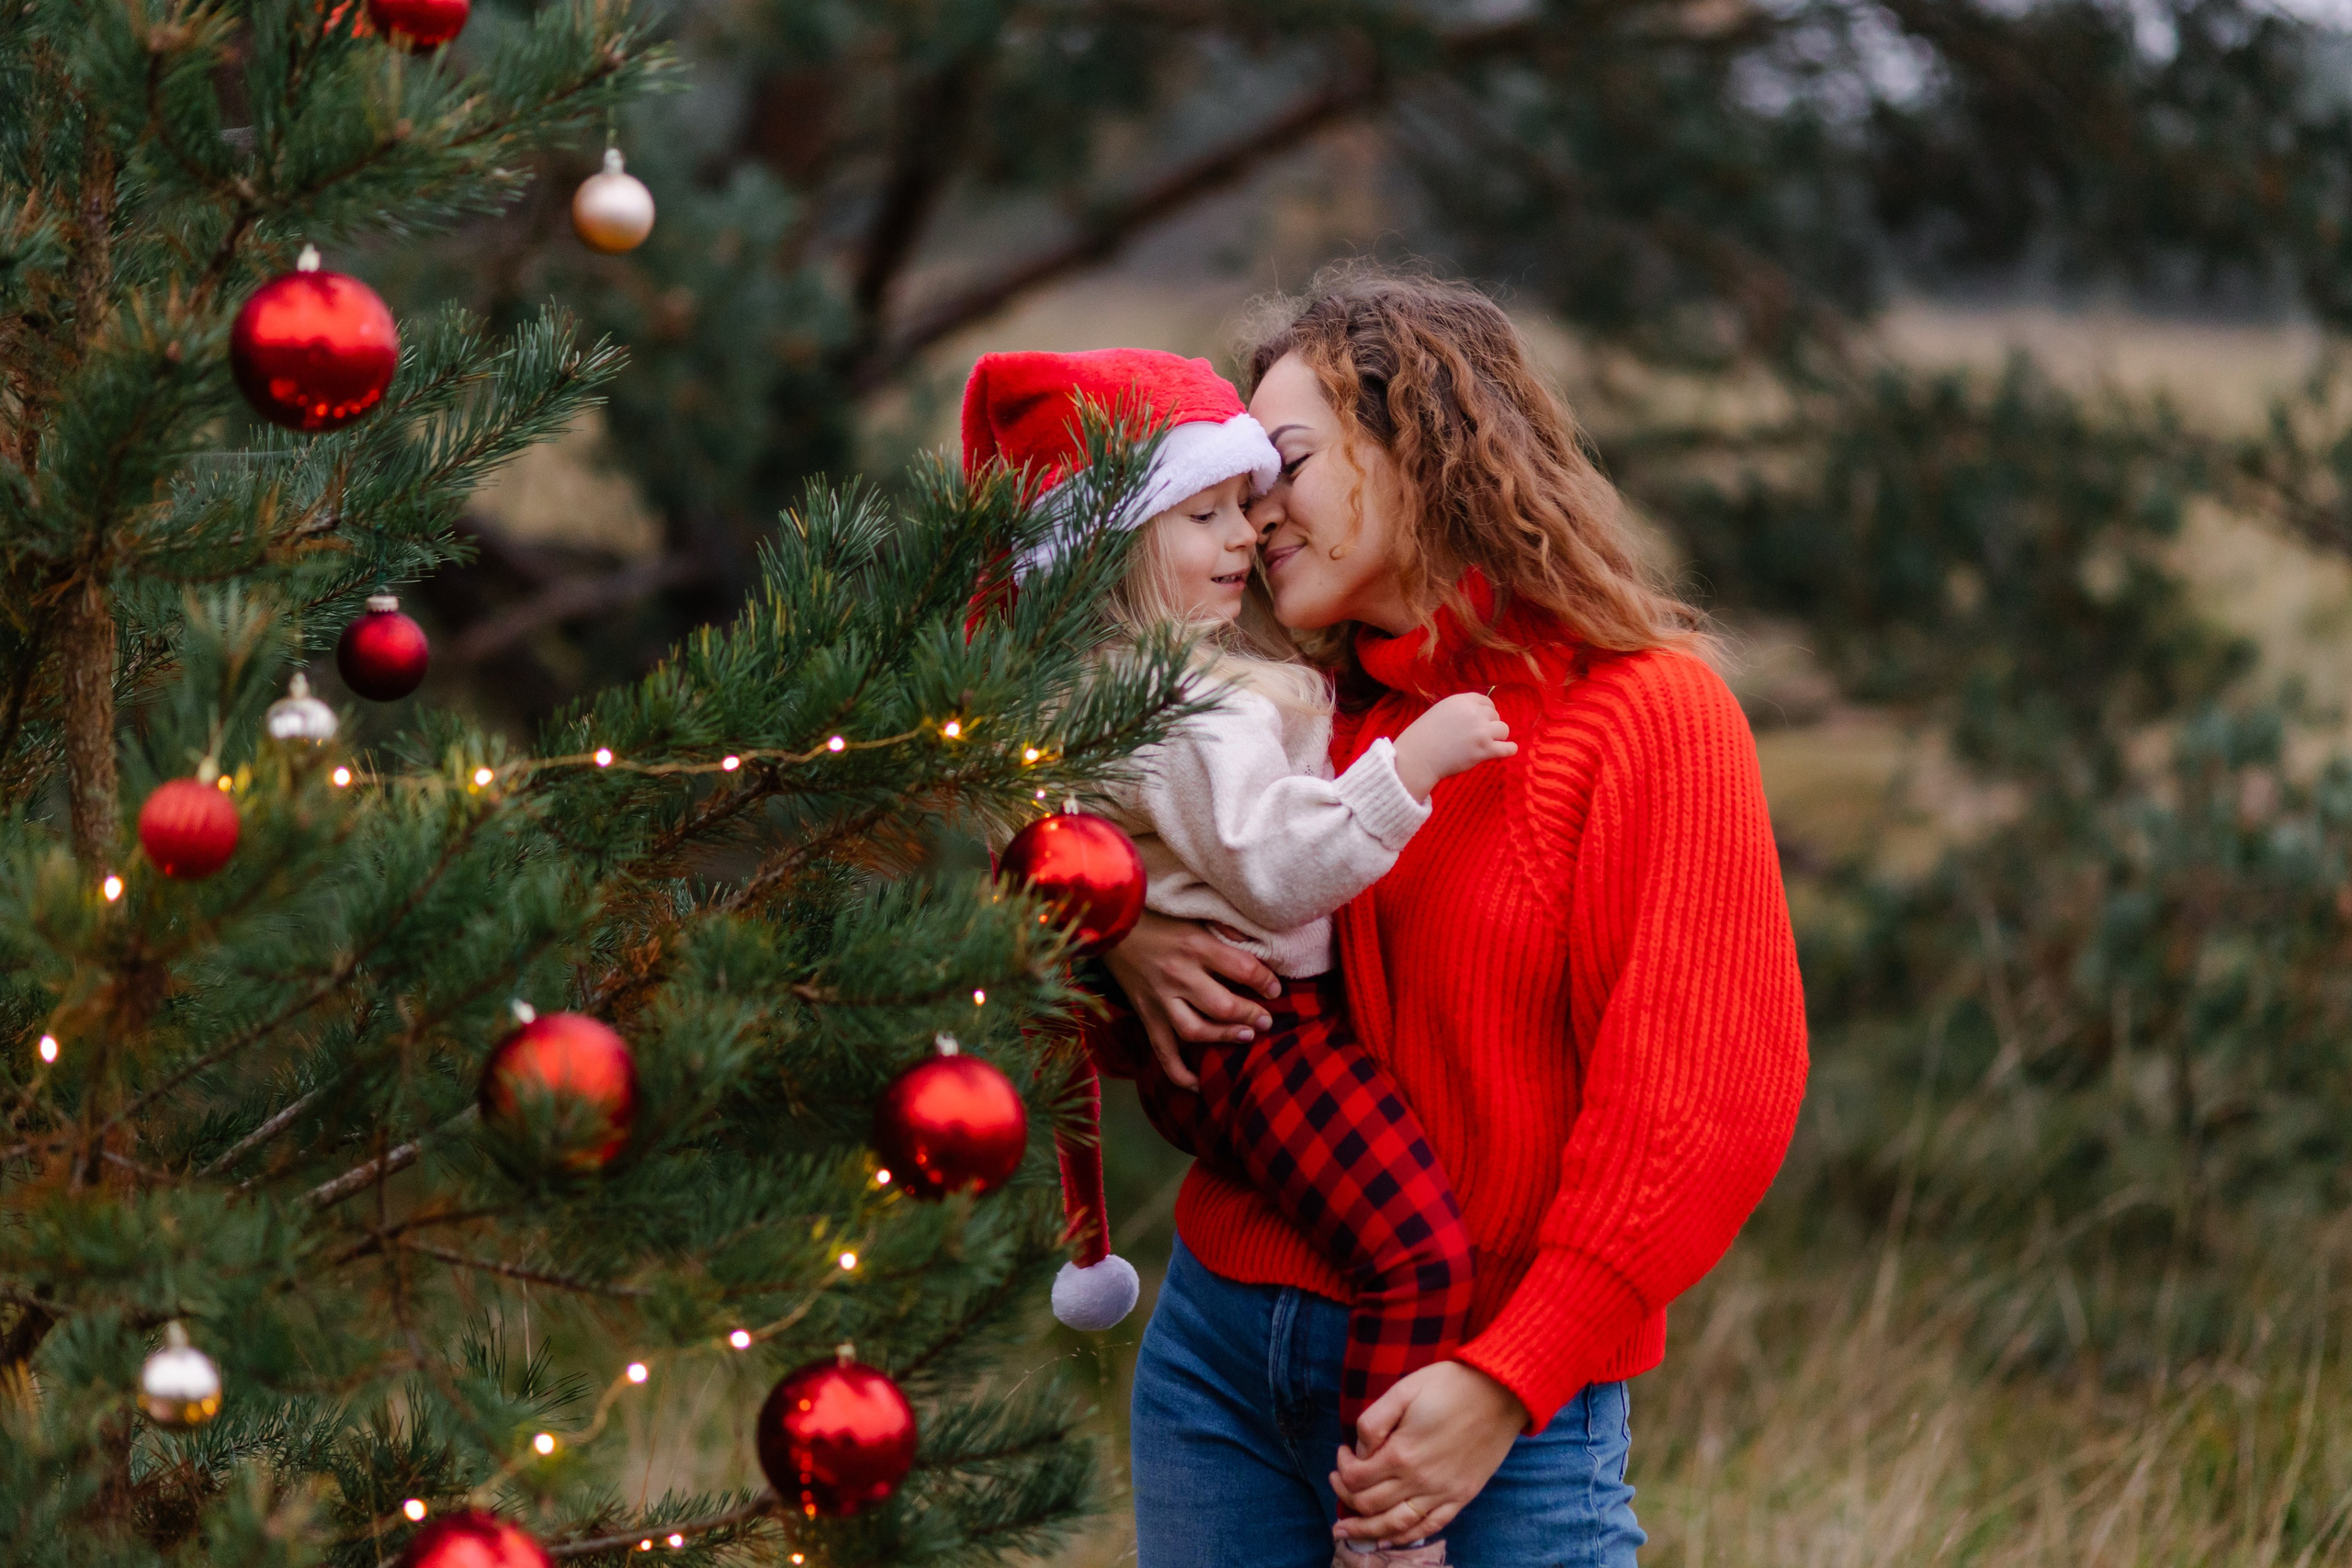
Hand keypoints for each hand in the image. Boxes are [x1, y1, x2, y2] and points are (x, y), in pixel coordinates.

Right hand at [1099, 910, 1280, 1089]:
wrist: (1111, 925)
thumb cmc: (1159, 919)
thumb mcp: (1196, 916)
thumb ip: (1225, 933)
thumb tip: (1259, 950)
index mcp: (1194, 946)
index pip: (1241, 969)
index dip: (1265, 981)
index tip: (1275, 989)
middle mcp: (1178, 975)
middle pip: (1222, 1006)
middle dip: (1250, 1015)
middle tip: (1266, 1021)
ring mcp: (1159, 999)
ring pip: (1195, 1031)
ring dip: (1224, 1037)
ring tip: (1246, 1037)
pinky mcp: (1145, 1015)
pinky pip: (1162, 1051)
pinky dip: (1179, 1072)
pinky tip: (1198, 1085)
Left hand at [1330, 1362, 1526, 1546]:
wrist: (1501, 1392)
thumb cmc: (1450, 1385)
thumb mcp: (1403, 1390)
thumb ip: (1374, 1422)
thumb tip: (1361, 1451)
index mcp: (1402, 1453)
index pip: (1356, 1477)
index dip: (1342, 1468)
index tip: (1343, 1453)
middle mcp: (1420, 1481)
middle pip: (1369, 1505)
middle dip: (1346, 1496)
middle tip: (1337, 1482)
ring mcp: (1442, 1493)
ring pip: (1395, 1526)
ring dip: (1366, 1531)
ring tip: (1346, 1532)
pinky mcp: (1461, 1497)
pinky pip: (1429, 1527)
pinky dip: (1404, 1537)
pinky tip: (1389, 1539)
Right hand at [1391, 692, 1514, 801]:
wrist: (1418, 757)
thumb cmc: (1425, 736)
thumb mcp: (1441, 711)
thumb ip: (1461, 710)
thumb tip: (1480, 714)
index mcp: (1462, 701)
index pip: (1486, 702)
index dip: (1486, 712)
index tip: (1483, 721)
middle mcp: (1474, 713)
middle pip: (1495, 716)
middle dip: (1489, 725)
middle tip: (1479, 737)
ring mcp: (1480, 731)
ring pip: (1504, 730)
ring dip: (1498, 737)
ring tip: (1488, 744)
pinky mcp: (1484, 750)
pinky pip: (1507, 748)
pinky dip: (1509, 749)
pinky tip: (1508, 750)